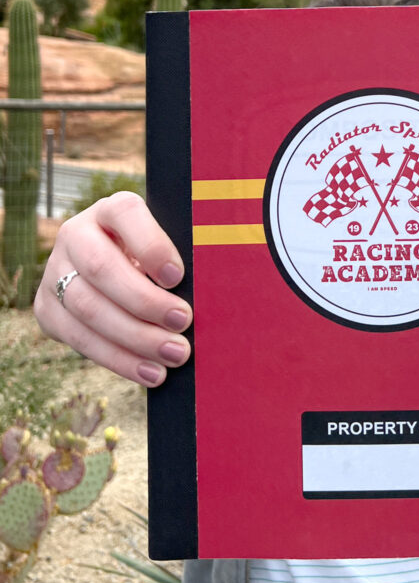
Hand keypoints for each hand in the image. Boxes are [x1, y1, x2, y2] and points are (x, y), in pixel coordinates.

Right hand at [34, 193, 191, 386]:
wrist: (117, 272)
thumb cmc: (158, 260)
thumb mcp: (169, 247)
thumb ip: (182, 259)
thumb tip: (208, 291)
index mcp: (111, 210)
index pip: (125, 214)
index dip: (151, 245)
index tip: (178, 276)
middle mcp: (75, 233)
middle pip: (101, 268)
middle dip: (145, 301)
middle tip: (183, 322)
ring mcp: (55, 271)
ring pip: (87, 307)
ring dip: (134, 337)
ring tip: (174, 355)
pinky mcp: (47, 308)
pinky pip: (77, 338)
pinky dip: (118, 359)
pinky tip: (151, 372)